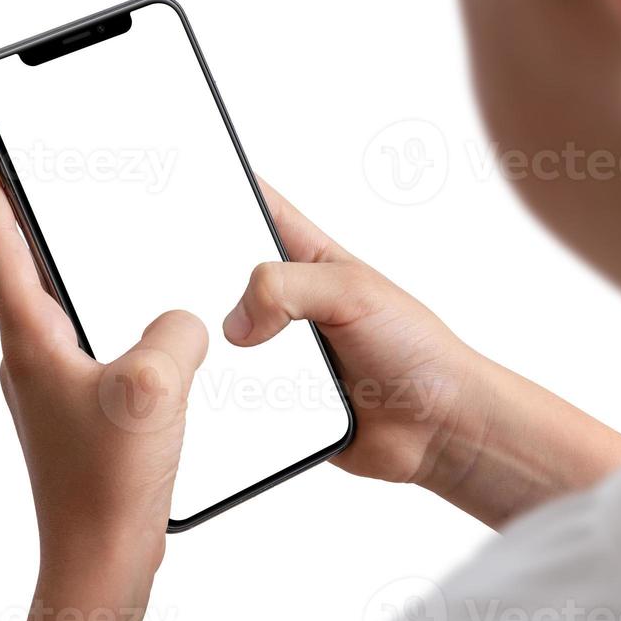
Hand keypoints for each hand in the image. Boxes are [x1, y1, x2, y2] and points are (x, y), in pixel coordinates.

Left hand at [0, 154, 205, 620]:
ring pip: (57, 309)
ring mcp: (51, 386)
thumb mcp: (153, 387)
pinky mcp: (78, 410)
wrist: (99, 561)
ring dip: (72, 270)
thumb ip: (173, 332)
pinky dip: (108, 318)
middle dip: (32, 220)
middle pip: (20, 270)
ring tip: (103, 239)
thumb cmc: (107, 488)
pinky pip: (89, 345)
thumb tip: (183, 319)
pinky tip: (150, 329)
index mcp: (29, 341)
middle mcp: (29, 359)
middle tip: (49, 179)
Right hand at [224, 180, 620, 526]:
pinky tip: (238, 397)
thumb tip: (237, 320)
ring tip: (233, 354)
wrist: (436, 429)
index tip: (185, 190)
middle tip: (202, 294)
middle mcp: (283, 301)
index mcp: (304, 256)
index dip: (219, 193)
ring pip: (215, 339)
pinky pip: (229, 391)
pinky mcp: (268, 397)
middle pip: (219, 277)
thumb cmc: (415, 349)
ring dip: (217, 349)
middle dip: (203, 283)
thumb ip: (288, 288)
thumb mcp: (354, 292)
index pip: (252, 208)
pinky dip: (226, 394)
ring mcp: (273, 350)